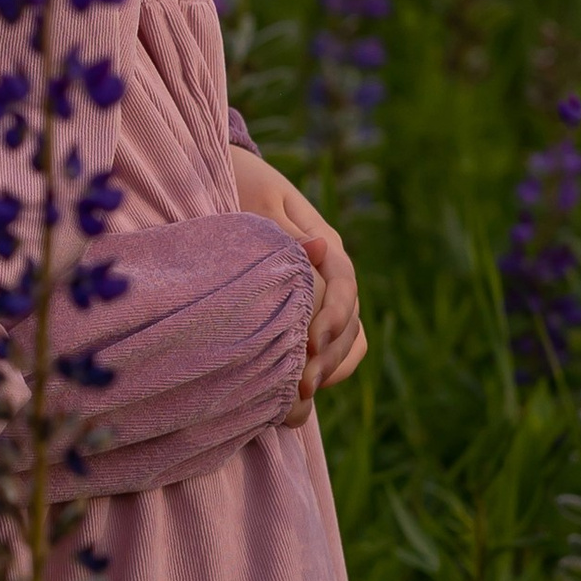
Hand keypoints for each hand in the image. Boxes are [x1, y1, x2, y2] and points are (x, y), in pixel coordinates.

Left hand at [228, 147, 368, 403]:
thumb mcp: (257, 200)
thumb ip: (284, 230)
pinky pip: (332, 347)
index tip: (310, 343)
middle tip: (301, 387)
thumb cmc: (240, 186)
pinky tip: (300, 393)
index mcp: (324, 243)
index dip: (334, 315)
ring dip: (330, 368)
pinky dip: (325, 369)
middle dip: (329, 355)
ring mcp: (323, 295)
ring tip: (301, 396)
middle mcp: (331, 273)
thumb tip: (319, 249)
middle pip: (350, 321)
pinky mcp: (306, 313)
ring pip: (348, 339)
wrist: (230, 184)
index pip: (344, 284)